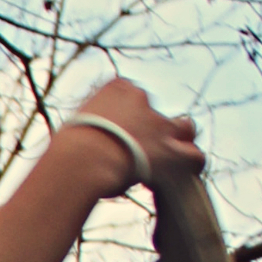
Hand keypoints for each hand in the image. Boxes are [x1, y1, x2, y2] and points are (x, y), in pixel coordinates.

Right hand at [66, 78, 203, 195]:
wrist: (82, 160)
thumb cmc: (68, 149)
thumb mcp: (73, 125)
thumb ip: (88, 125)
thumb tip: (83, 141)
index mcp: (117, 88)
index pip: (130, 95)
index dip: (127, 117)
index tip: (118, 134)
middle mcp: (142, 99)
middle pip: (154, 112)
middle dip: (152, 127)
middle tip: (142, 147)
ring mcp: (160, 123)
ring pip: (183, 129)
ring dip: (178, 141)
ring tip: (170, 158)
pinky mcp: (172, 149)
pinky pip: (194, 155)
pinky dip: (190, 164)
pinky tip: (183, 174)